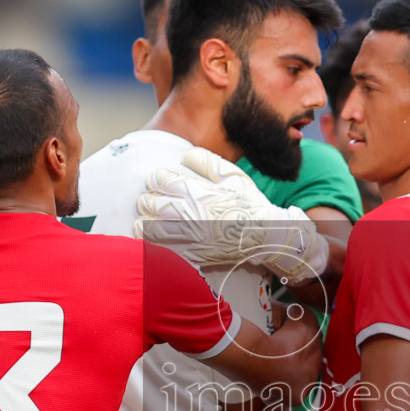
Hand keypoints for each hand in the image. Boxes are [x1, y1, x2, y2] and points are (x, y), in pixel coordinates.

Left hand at [136, 148, 327, 280]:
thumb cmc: (250, 204)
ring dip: (143, 223)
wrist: (266, 236)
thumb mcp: (233, 175)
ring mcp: (190, 237)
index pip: (161, 180)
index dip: (155, 179)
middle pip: (152, 204)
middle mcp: (191, 214)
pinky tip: (151, 240)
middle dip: (146, 200)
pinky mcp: (193, 255)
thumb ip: (207, 162)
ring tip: (143, 220)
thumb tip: (184, 155)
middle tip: (147, 200)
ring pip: (151, 229)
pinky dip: (153, 245)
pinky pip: (163, 251)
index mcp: (198, 192)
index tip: (156, 181)